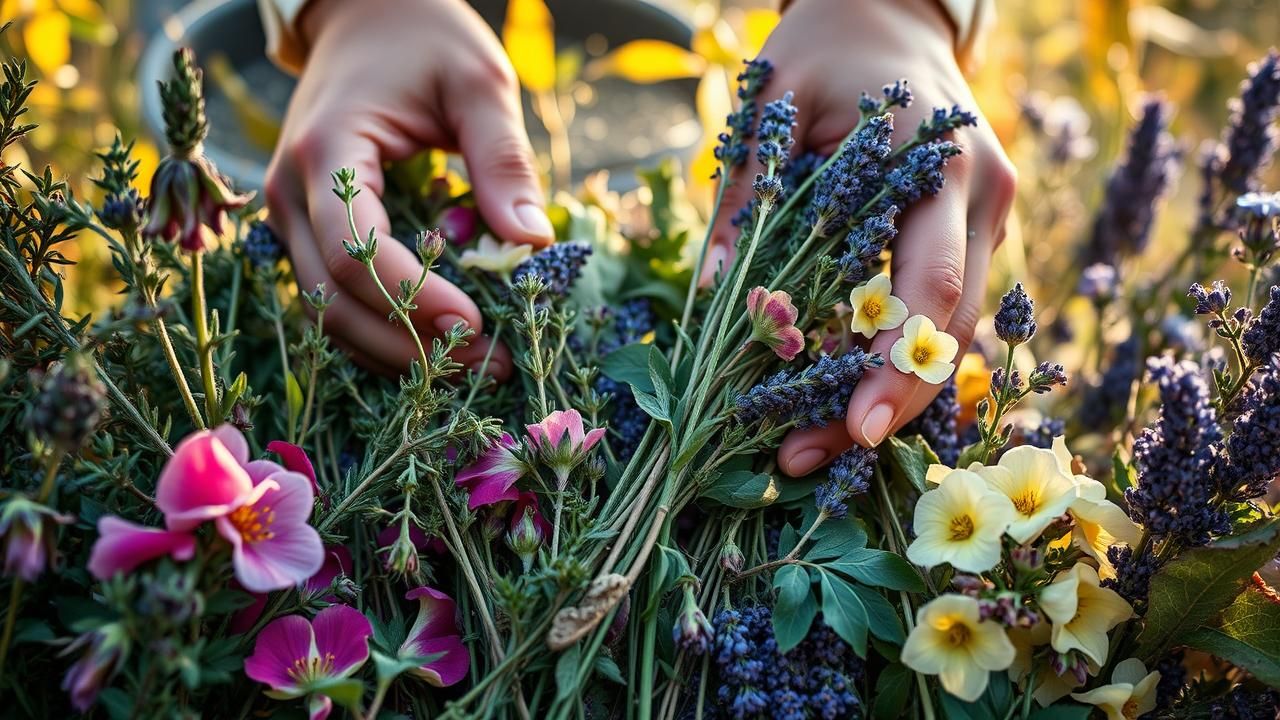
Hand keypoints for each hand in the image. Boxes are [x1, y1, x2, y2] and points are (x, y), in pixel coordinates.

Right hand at [265, 0, 553, 376]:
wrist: (368, 15)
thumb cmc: (425, 40)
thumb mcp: (478, 82)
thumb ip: (503, 159)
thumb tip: (533, 242)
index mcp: (327, 151)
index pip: (354, 251)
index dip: (411, 299)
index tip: (476, 323)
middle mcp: (290, 192)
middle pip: (331, 301)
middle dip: (410, 345)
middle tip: (489, 366)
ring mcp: (290, 216)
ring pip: (326, 314)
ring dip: (396, 352)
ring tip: (474, 367)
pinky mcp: (306, 231)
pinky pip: (333, 301)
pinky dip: (382, 333)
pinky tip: (439, 346)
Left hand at [703, 0, 1015, 474]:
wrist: (889, 12)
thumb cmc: (824, 51)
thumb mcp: (772, 106)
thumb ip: (746, 200)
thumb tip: (712, 297)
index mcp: (940, 165)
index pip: (929, 285)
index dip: (895, 365)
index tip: (852, 429)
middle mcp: (982, 198)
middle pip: (950, 329)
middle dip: (885, 403)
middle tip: (808, 459)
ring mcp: (988, 220)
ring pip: (951, 333)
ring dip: (886, 393)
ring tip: (808, 443)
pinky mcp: (971, 235)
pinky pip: (943, 312)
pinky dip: (895, 360)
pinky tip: (840, 397)